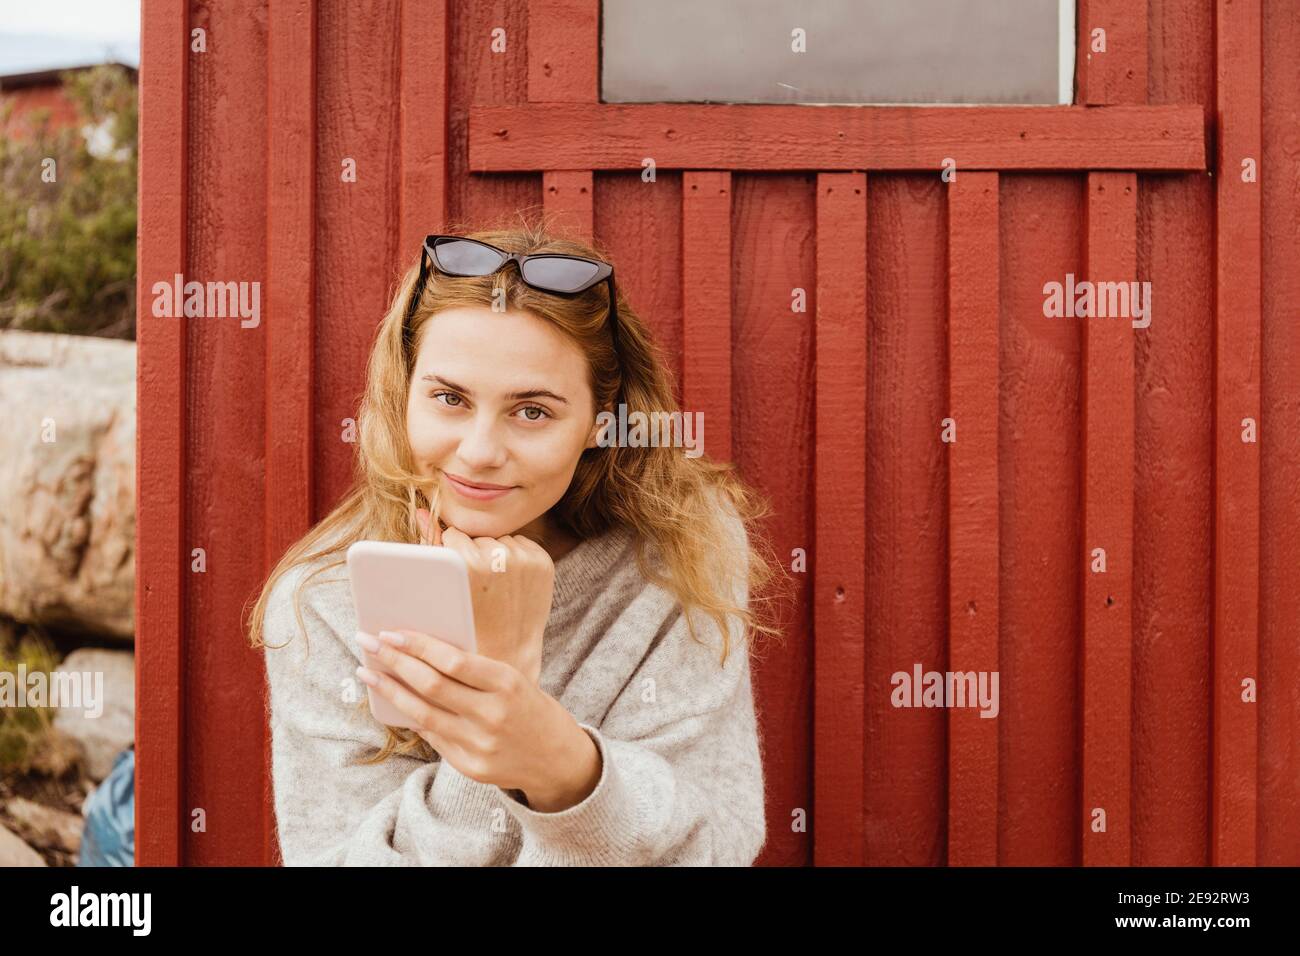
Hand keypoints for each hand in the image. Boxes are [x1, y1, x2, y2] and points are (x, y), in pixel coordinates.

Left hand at [355, 628, 600, 809]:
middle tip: (368, 643)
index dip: (418, 646)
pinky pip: (432, 737)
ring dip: (390, 691)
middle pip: (430, 685)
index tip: (391, 632)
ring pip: (422, 714)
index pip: (452, 661)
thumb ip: (472, 671)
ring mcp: (479, 745)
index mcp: (507, 684)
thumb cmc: (530, 707)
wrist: (556, 759)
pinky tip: (395, 701)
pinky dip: (411, 716)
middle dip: (394, 661)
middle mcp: (492, 715)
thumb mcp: (512, 680)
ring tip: (368, 673)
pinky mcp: (470, 767)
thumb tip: (419, 652)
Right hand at [416, 508, 553, 685]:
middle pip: (479, 537)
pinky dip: (516, 558)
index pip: (454, 535)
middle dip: (475, 554)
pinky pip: (522, 545)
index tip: (456, 575)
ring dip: (496, 555)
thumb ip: (429, 546)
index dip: (452, 554)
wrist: (509, 650)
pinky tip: (510, 582)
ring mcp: (525, 560)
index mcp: (468, 564)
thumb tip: (421, 510)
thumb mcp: (443, 589)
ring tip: (494, 585)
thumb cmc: (467, 624)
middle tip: (477, 585)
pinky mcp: (543, 563)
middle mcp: (499, 559)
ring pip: (501, 540)